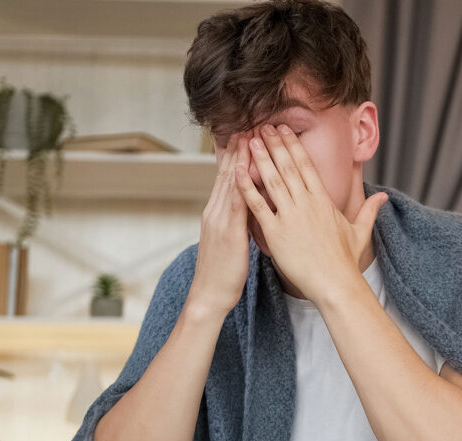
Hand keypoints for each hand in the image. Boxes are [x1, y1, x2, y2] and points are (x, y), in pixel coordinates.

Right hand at [189, 130, 253, 316]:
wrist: (210, 295)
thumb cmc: (224, 273)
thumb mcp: (232, 241)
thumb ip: (239, 222)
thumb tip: (251, 209)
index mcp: (218, 213)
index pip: (227, 178)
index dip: (236, 156)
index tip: (246, 136)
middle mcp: (215, 211)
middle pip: (226, 173)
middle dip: (238, 149)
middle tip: (248, 124)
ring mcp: (219, 220)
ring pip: (229, 182)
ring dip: (239, 158)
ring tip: (250, 135)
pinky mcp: (226, 231)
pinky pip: (235, 202)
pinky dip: (240, 183)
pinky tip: (247, 169)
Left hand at [234, 123, 388, 304]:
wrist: (335, 284)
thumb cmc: (345, 262)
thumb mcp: (360, 231)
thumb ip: (369, 211)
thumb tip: (383, 197)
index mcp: (324, 201)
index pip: (306, 166)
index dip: (294, 146)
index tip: (284, 131)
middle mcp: (307, 204)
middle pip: (288, 167)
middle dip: (274, 144)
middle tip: (263, 126)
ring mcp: (290, 217)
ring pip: (272, 181)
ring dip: (260, 158)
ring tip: (250, 140)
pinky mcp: (276, 233)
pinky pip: (257, 206)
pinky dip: (246, 188)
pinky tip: (237, 172)